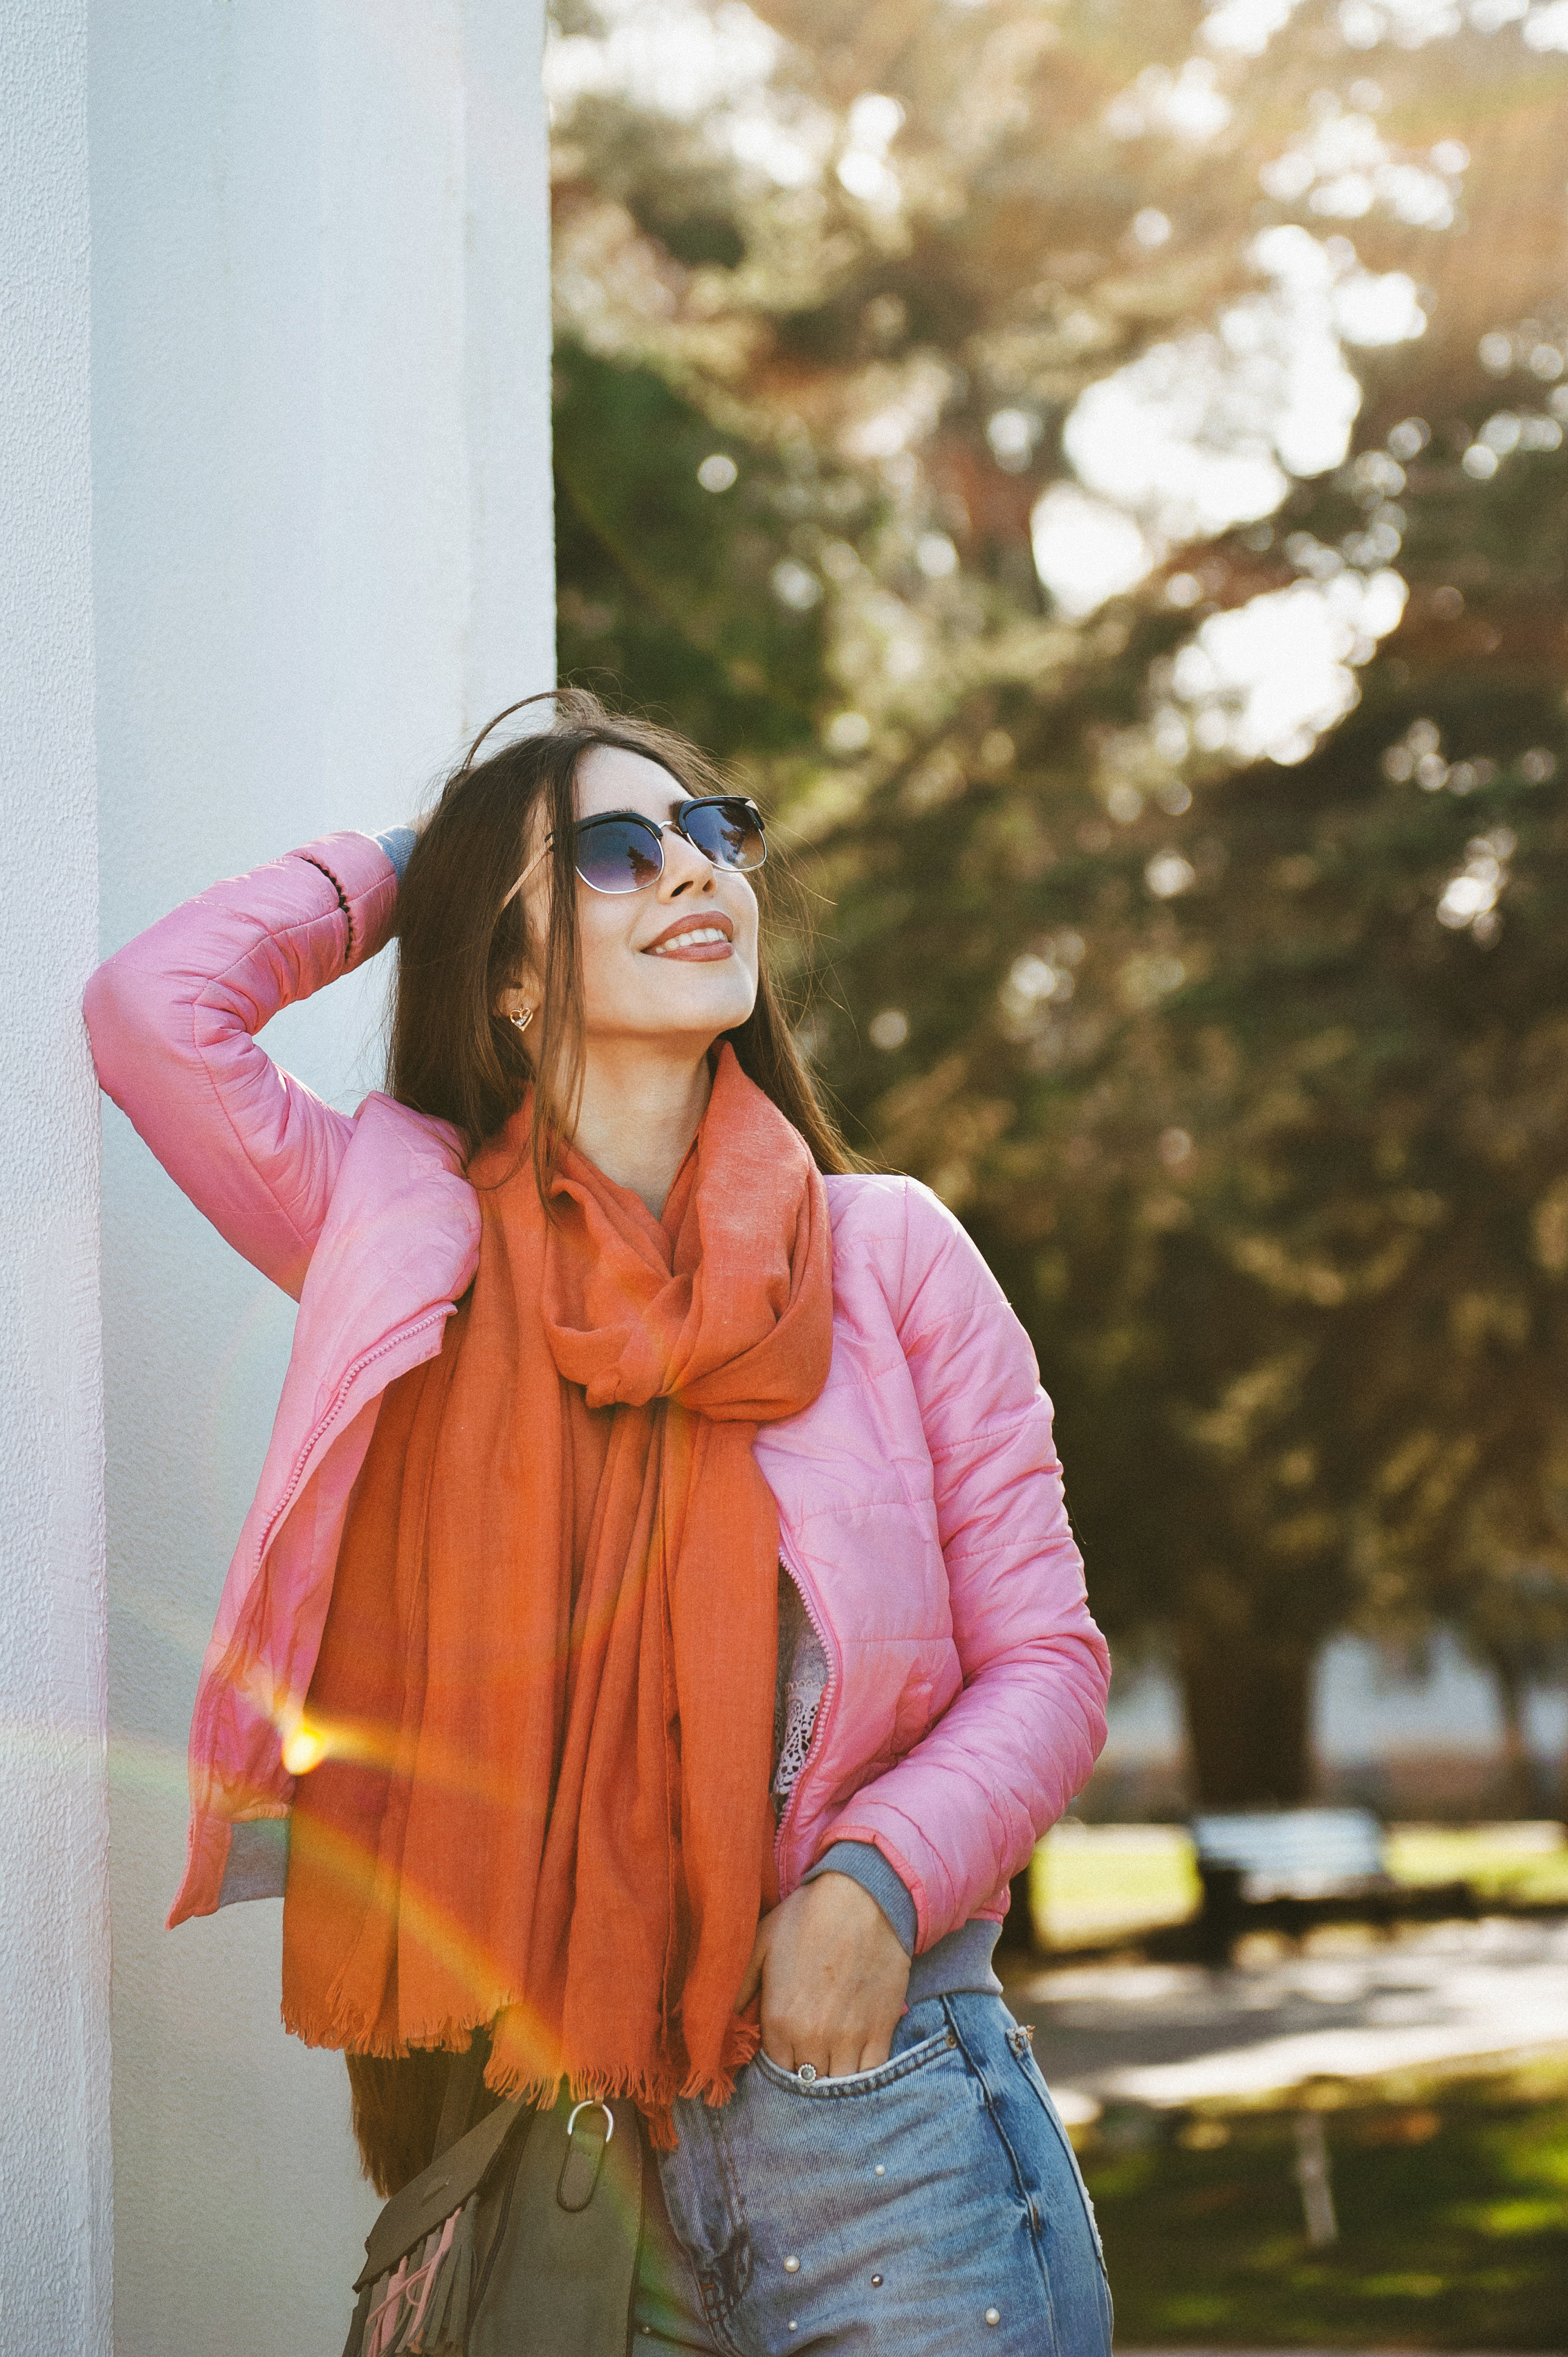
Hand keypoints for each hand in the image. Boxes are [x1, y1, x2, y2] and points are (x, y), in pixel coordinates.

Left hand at [735, 1871, 911, 2079]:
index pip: (773, 2069)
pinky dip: (862, 2076)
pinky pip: (870, 2075)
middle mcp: (812, 2038)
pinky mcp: (881, 2032)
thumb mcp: (761, 1944)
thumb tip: (725, 2021)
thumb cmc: (807, 1917)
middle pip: (805, 2081)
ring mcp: (849, 2039)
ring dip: (832, 2077)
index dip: (779, 2061)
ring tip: (831, 2060)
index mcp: (778, 2020)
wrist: (863, 1898)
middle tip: (809, 2054)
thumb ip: (740, 1989)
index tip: (785, 2049)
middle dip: (804, 2072)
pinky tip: (856, 2062)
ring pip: (837, 2084)